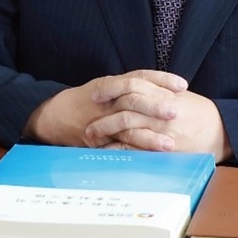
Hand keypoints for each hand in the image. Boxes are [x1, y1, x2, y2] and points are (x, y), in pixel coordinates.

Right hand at [23, 69, 187, 147]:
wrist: (55, 115)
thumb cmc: (86, 99)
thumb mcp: (107, 86)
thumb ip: (131, 86)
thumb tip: (163, 89)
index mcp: (112, 84)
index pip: (141, 77)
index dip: (162, 80)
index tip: (182, 85)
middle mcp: (108, 100)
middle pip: (134, 99)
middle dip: (156, 106)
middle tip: (176, 112)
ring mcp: (102, 121)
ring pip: (127, 127)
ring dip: (149, 137)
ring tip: (169, 145)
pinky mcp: (97, 141)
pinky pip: (117, 148)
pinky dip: (132, 154)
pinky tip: (148, 160)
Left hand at [84, 79, 232, 162]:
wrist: (221, 132)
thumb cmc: (199, 113)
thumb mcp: (179, 96)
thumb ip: (158, 90)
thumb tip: (137, 87)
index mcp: (163, 93)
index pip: (132, 85)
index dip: (111, 88)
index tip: (97, 93)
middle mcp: (160, 109)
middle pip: (124, 106)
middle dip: (104, 113)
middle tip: (88, 119)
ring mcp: (161, 129)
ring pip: (127, 127)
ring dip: (106, 131)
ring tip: (91, 136)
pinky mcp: (163, 149)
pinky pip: (135, 149)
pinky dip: (118, 150)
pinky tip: (106, 151)